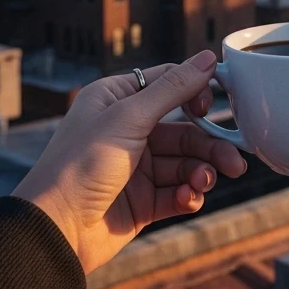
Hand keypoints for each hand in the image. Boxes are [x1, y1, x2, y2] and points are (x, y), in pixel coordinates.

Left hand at [12, 50, 246, 274]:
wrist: (54, 230)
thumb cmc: (80, 165)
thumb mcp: (129, 118)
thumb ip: (173, 89)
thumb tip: (207, 58)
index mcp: (116, 100)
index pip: (167, 84)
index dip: (195, 92)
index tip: (214, 105)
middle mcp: (127, 131)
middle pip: (184, 130)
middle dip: (209, 146)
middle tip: (234, 162)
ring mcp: (135, 168)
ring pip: (184, 164)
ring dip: (201, 173)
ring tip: (205, 183)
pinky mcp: (142, 202)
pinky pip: (177, 193)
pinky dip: (188, 195)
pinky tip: (188, 199)